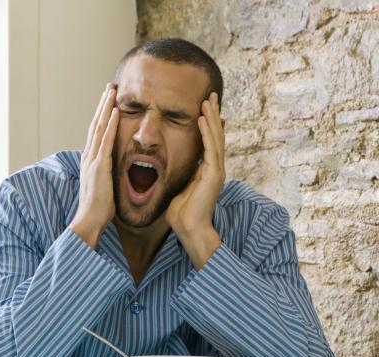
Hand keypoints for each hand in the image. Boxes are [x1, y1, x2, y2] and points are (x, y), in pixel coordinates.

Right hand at [70, 84, 118, 247]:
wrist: (89, 219)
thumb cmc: (98, 207)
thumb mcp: (102, 185)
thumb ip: (105, 173)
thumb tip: (112, 169)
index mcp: (89, 160)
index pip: (95, 133)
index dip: (101, 116)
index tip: (108, 102)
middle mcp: (88, 156)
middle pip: (95, 124)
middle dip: (102, 105)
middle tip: (109, 88)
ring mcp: (92, 160)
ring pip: (98, 127)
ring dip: (105, 107)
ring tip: (112, 91)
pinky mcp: (99, 166)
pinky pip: (105, 140)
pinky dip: (110, 124)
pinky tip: (115, 111)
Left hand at [165, 91, 224, 268]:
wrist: (189, 228)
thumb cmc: (182, 212)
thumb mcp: (181, 186)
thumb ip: (182, 173)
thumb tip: (174, 165)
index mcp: (206, 170)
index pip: (208, 141)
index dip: (207, 124)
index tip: (204, 108)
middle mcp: (214, 168)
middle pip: (215, 135)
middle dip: (213, 115)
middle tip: (211, 96)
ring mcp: (216, 170)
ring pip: (216, 138)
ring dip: (212, 118)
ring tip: (208, 100)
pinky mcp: (213, 174)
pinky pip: (210, 148)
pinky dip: (207, 132)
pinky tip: (203, 118)